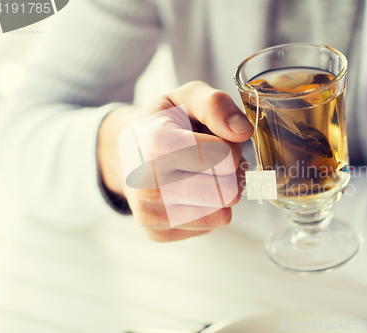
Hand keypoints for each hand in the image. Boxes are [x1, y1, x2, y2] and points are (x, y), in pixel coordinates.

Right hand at [98, 81, 252, 241]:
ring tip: (197, 173)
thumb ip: (216, 105)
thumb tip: (242, 132)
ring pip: (222, 212)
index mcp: (153, 144)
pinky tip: (188, 191)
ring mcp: (150, 215)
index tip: (213, 138)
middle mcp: (146, 185)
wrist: (124, 152)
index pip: (223, 157)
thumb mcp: (186, 98)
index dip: (229, 146)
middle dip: (227, 173)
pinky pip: (210, 225)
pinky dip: (208, 208)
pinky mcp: (158, 234)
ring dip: (220, 192)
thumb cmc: (162, 123)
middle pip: (226, 191)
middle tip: (209, 159)